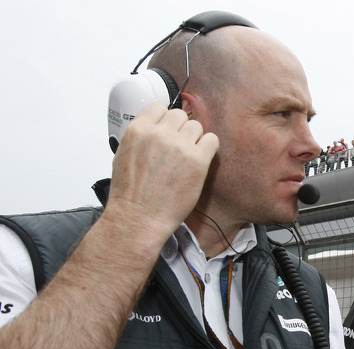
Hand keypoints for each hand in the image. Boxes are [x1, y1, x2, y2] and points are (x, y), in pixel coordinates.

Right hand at [105, 103, 218, 241]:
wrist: (139, 218)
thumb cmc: (130, 195)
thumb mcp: (123, 155)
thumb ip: (140, 138)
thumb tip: (153, 130)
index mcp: (138, 131)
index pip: (159, 108)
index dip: (165, 120)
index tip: (168, 130)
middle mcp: (159, 134)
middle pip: (180, 115)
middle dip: (180, 129)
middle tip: (179, 147)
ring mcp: (179, 146)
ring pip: (197, 126)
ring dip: (195, 139)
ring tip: (188, 157)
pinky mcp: (198, 160)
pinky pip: (212, 140)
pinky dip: (209, 147)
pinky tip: (201, 159)